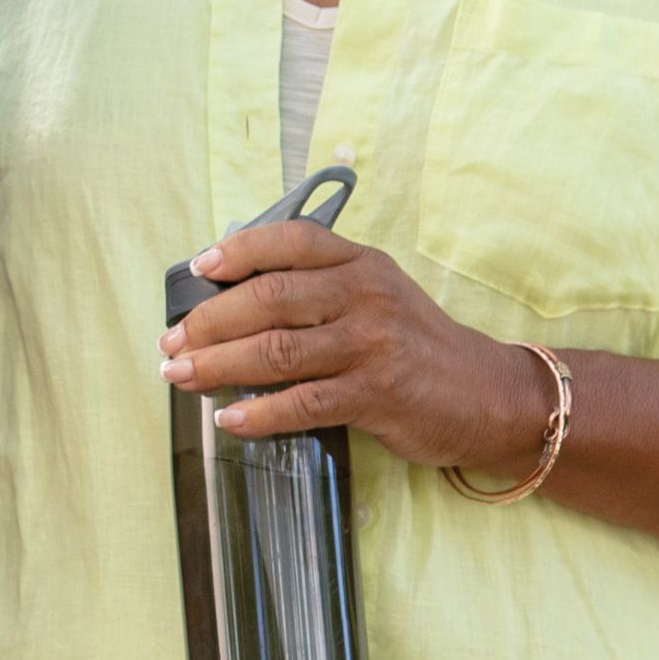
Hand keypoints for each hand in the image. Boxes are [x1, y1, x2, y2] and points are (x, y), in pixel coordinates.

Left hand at [163, 218, 549, 479]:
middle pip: (269, 298)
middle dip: (209, 320)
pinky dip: (259, 413)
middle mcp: (365, 295)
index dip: (238, 250)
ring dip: (218, 365)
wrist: (487, 393)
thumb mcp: (376, 294)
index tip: (198, 267)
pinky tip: (230, 419)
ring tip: (180, 376)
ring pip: (277, 350)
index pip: (290, 240)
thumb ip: (319, 287)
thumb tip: (231, 296)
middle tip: (171, 341)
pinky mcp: (378, 393)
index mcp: (360, 263)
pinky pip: (304, 403)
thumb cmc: (416, 345)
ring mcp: (372, 344)